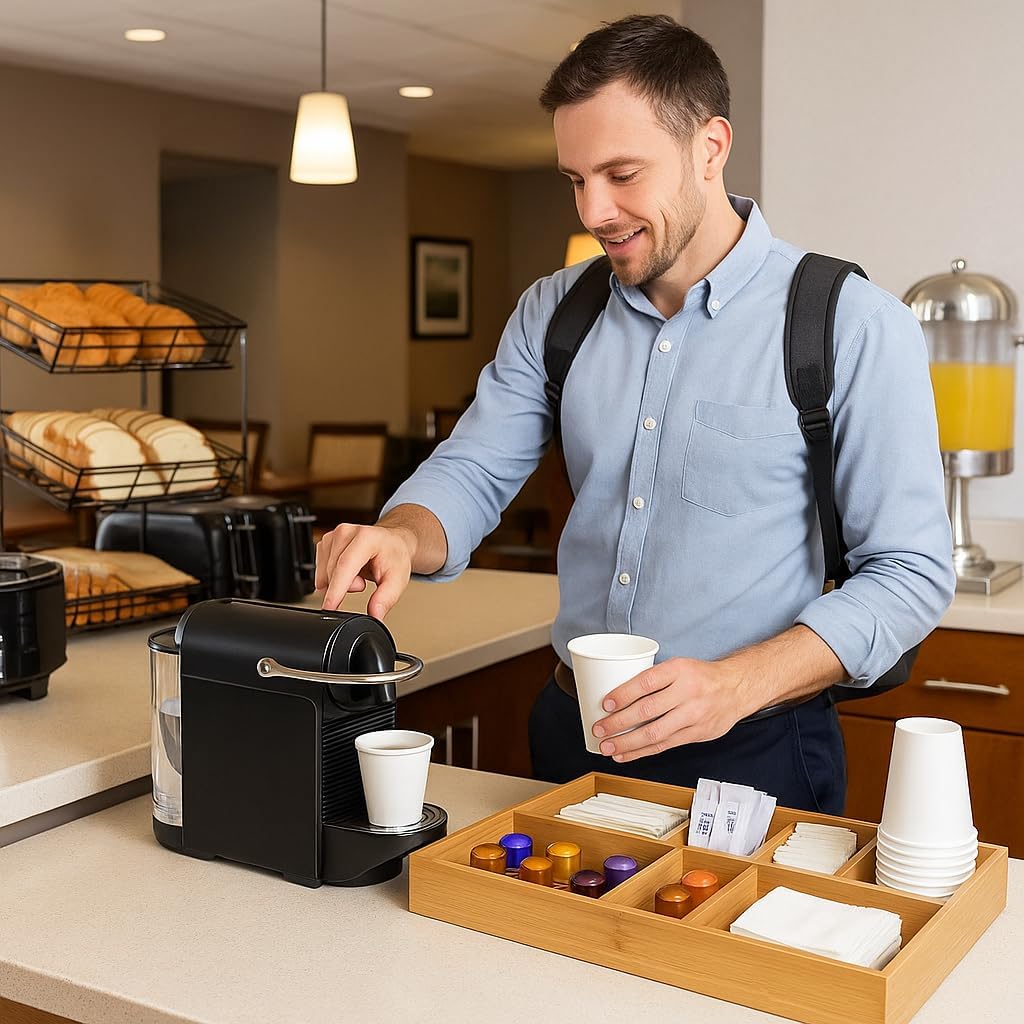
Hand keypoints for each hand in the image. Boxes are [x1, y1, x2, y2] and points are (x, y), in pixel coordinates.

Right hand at [315, 522, 416, 618]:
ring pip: (324, 573)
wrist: (392, 543)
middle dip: (345, 587)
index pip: (345, 567)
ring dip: (338, 582)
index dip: (336, 590)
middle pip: (333, 572)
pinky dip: (332, 576)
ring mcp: (334, 535)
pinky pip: (321, 569)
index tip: (329, 607)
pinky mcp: (325, 541)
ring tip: (357, 574)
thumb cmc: (395, 557)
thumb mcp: (397, 580)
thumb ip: (385, 599)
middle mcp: (347, 532)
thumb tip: (375, 615)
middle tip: (363, 583)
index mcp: (366, 538)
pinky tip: (347, 570)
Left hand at [591, 657, 752, 761]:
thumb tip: (618, 693)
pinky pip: (665, 745)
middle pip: (647, 710)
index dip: (623, 694)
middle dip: (619, 723)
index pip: (646, 682)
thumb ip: (654, 679)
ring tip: (608, 747)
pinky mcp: (696, 733)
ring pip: (655, 733)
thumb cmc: (701, 676)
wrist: (737, 688)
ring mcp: (693, 715)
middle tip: (600, 728)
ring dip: (627, 743)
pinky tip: (626, 754)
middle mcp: (687, 692)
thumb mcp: (679, 666)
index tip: (606, 704)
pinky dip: (642, 752)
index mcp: (679, 670)